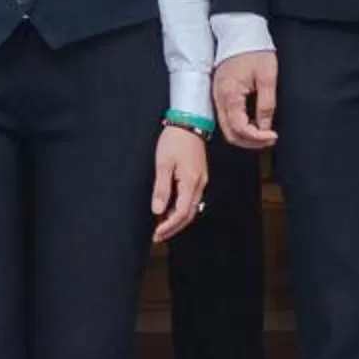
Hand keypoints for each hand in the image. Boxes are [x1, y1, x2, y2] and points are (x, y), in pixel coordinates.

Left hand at [152, 126, 210, 243]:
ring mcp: (201, 181)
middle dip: (173, 227)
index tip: (156, 234)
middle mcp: (200, 184)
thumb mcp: (163, 164)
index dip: (169, 226)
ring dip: (177, 219)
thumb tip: (158, 210)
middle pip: (189, 214)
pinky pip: (191, 199)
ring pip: (191, 208)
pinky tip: (170, 209)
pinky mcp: (199, 176)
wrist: (189, 122)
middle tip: (158, 236)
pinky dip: (181, 208)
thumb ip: (161, 188)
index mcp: (191, 182)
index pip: (182, 213)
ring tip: (161, 226)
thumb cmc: (174, 140)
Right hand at [213, 51, 279, 148]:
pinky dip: (239, 126)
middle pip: (231, 134)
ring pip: (227, 128)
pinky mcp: (220, 95)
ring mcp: (217, 97)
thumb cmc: (253, 50)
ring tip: (264, 134)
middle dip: (250, 142)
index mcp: (230, 95)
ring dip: (245, 136)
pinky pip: (227, 118)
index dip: (257, 137)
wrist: (240, 33)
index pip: (240, 128)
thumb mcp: (267, 77)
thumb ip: (266, 104)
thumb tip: (265, 127)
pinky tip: (253, 124)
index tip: (272, 136)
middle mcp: (219, 99)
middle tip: (269, 140)